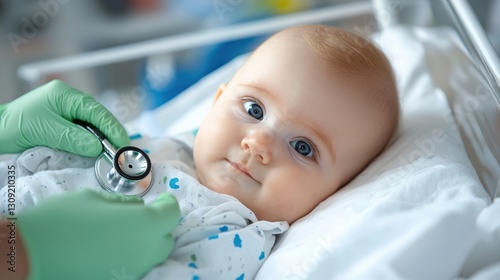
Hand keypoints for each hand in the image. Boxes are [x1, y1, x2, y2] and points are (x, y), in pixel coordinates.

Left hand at [0, 79, 128, 156]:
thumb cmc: (16, 126)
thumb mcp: (47, 131)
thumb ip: (74, 138)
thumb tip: (97, 148)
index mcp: (66, 95)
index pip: (97, 112)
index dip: (113, 129)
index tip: (122, 144)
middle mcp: (69, 100)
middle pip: (98, 117)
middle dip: (110, 134)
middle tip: (120, 152)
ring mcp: (67, 110)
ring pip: (93, 125)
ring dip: (101, 139)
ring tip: (111, 153)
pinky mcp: (64, 121)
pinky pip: (84, 130)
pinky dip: (91, 141)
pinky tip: (95, 150)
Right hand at [17, 190, 179, 279]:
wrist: (30, 256)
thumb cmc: (63, 219)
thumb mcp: (95, 198)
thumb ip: (122, 203)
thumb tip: (135, 207)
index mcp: (146, 224)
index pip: (172, 213)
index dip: (167, 203)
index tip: (162, 198)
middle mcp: (146, 250)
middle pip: (165, 237)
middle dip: (158, 224)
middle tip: (141, 215)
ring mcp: (134, 269)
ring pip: (153, 254)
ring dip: (147, 241)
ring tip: (125, 232)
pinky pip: (136, 265)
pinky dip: (132, 255)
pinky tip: (113, 248)